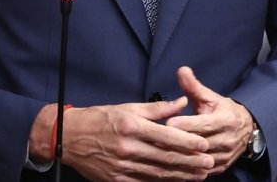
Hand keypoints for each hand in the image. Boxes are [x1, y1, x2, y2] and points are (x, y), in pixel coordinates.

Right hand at [31, 98, 214, 180]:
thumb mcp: (125, 108)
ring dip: (182, 175)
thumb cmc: (97, 119)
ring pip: (159, 173)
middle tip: (209, 163)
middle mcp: (127, 147)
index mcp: (130, 126)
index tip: (204, 145)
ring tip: (199, 174)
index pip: (166, 136)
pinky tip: (176, 181)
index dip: (188, 142)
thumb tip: (181, 102)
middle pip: (166, 157)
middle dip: (190, 161)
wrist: (67, 136)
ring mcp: (122, 166)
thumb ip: (156, 108)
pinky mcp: (117, 179)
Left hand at [165, 66, 254, 173]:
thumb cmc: (222, 110)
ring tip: (160, 153)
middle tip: (156, 139)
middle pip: (200, 143)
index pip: (203, 124)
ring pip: (200, 159)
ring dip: (181, 157)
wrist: (246, 130)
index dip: (185, 124)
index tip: (167, 123)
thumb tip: (181, 70)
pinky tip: (171, 166)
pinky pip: (203, 171)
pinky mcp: (221, 167)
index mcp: (225, 120)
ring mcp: (225, 156)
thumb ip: (194, 86)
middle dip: (179, 142)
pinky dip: (188, 169)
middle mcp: (227, 140)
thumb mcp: (210, 97)